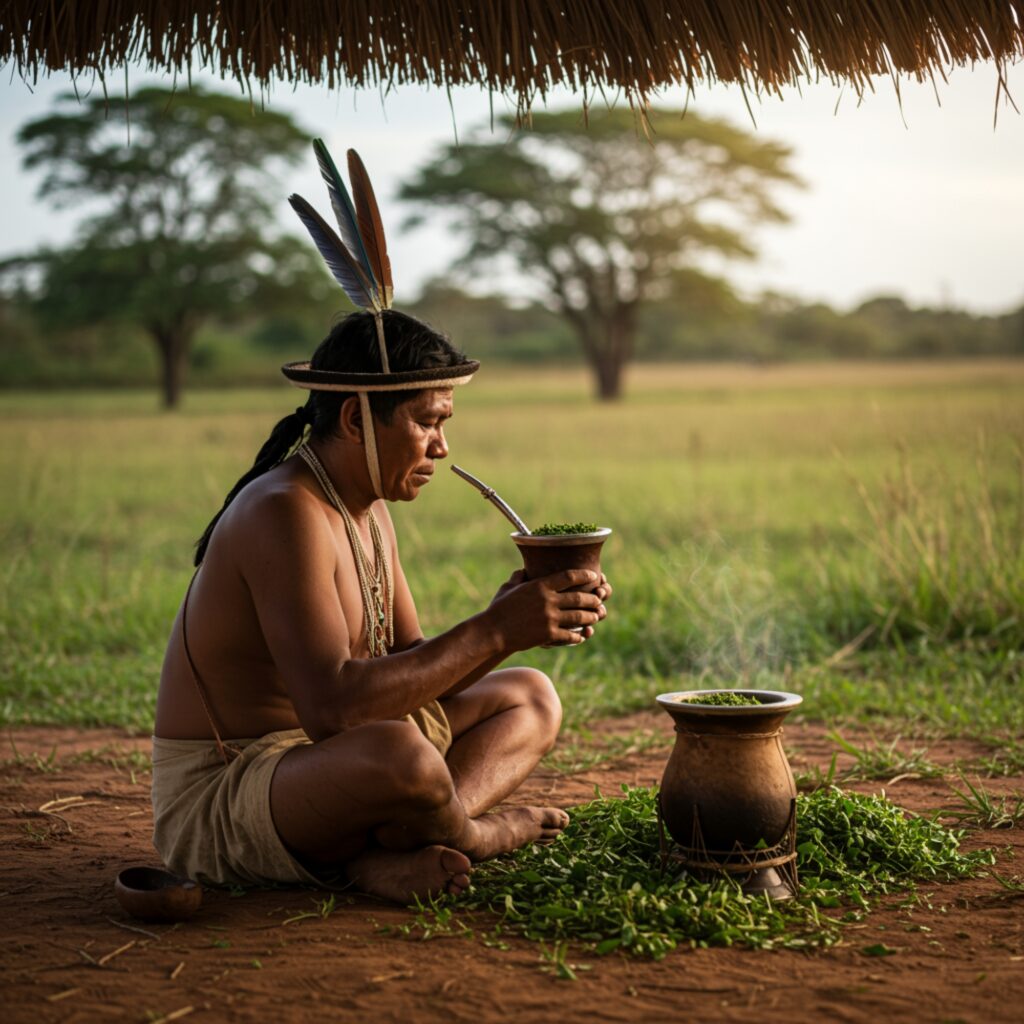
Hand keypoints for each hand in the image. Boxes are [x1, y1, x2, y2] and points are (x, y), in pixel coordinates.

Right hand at [488, 569, 605, 651]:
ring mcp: (550, 618)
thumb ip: (518, 578)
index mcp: (540, 585)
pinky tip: (582, 636)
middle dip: (593, 599)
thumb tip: (522, 571)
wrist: (493, 631)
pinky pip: (570, 635)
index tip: (594, 576)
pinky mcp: (549, 634)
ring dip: (591, 617)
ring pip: (579, 616)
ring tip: (595, 616)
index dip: (584, 576)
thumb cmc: (499, 608)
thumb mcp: (508, 588)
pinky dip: (578, 635)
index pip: (569, 576)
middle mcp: (548, 600)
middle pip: (580, 597)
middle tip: (599, 599)